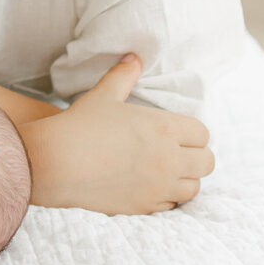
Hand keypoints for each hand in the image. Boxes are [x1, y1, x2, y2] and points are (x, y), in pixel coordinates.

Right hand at [20, 53, 214, 213]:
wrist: (56, 163)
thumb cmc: (80, 125)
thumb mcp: (103, 95)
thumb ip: (123, 75)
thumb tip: (134, 57)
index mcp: (164, 128)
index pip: (202, 133)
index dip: (193, 132)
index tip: (179, 133)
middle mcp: (169, 159)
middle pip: (207, 162)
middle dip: (196, 157)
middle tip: (178, 153)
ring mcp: (160, 187)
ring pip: (193, 188)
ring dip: (185, 179)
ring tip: (166, 171)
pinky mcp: (146, 207)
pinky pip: (172, 206)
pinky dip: (167, 198)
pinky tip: (150, 187)